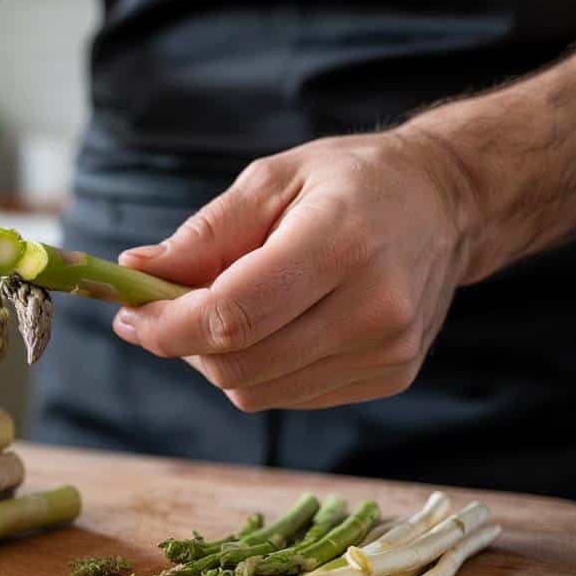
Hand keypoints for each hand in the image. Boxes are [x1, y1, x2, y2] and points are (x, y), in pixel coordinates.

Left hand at [113, 130, 476, 410]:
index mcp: (340, 243)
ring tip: (228, 308)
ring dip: (220, 359)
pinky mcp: (390, 377)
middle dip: (184, 343)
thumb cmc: (350, 182)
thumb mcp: (271, 180)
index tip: (129, 316)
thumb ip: (204, 234)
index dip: (167, 328)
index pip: (233, 315)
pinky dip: (261, 369)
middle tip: (165, 309)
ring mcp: (387, 350)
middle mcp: (373, 306)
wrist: (446, 205)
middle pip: (239, 363)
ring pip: (256, 390)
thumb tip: (135, 271)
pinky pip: (289, 396)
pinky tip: (276, 325)